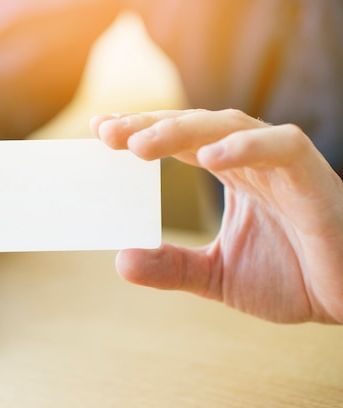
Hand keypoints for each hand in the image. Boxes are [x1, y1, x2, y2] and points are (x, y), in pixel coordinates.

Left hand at [91, 109, 342, 323]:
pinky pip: (281, 148)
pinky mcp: (313, 178)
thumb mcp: (217, 277)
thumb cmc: (293, 278)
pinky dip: (246, 148)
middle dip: (149, 126)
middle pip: (193, 127)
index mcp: (230, 173)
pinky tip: (209, 156)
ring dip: (181, 131)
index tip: (99, 132)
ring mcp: (281, 166)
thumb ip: (173, 267)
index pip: (178, 143)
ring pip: (228, 127)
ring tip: (138, 145)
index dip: (140, 133)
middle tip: (106, 132)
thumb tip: (120, 261)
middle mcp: (251, 161)